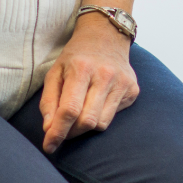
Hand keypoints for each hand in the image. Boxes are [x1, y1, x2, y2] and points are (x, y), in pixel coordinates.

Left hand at [39, 15, 138, 153]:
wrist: (106, 35)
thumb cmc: (76, 56)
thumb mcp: (55, 72)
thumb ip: (49, 101)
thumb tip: (49, 129)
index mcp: (82, 68)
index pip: (69, 110)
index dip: (58, 132)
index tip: (49, 146)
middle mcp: (106, 75)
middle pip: (87, 121)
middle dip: (71, 132)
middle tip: (63, 130)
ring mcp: (122, 82)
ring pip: (102, 124)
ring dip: (86, 127)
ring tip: (78, 116)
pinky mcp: (133, 89)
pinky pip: (113, 117)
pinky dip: (101, 117)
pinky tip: (97, 102)